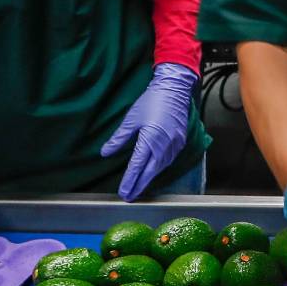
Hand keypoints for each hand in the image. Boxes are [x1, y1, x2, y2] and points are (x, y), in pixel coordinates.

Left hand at [102, 63, 197, 200]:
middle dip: (139, 185)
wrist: (174, 89)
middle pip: (150, 172)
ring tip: (139, 186)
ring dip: (150, 178)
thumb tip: (105, 152)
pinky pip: (169, 160)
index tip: (123, 192)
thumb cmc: (151, 101)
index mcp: (150, 140)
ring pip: (161, 168)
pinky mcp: (180, 142)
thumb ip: (118, 138)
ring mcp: (174, 145)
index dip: (130, 180)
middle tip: (130, 196)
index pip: (137, 166)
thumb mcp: (131, 119)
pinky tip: (153, 171)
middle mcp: (164, 146)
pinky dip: (160, 168)